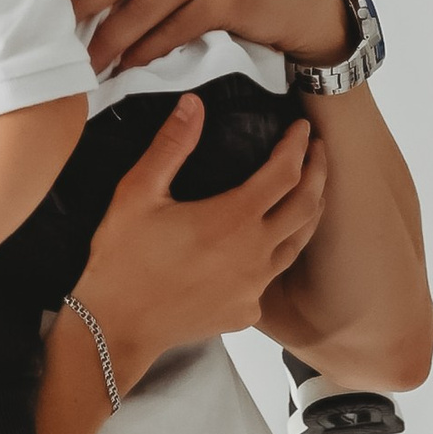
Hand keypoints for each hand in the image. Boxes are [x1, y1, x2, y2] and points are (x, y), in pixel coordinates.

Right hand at [70, 93, 327, 388]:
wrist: (115, 328)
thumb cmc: (121, 262)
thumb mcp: (137, 194)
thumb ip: (170, 146)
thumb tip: (193, 105)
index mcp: (232, 219)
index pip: (285, 172)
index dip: (297, 146)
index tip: (302, 128)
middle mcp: (253, 253)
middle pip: (306, 206)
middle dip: (317, 173)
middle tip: (318, 152)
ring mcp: (253, 287)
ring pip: (298, 243)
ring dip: (308, 213)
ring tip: (308, 192)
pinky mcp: (245, 311)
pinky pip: (271, 277)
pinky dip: (277, 253)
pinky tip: (267, 245)